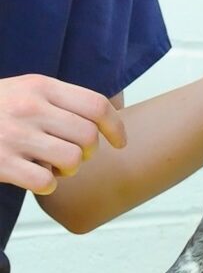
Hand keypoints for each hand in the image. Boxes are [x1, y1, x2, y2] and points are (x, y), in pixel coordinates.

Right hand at [0, 75, 126, 194]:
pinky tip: (34, 178)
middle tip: (73, 155)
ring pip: (72, 161)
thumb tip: (114, 113)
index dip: (116, 127)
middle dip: (88, 152)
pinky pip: (46, 183)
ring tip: (50, 165)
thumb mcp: (26, 90)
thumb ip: (62, 100)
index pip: (96, 105)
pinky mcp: (0, 162)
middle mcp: (28, 108)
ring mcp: (13, 135)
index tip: (119, 142)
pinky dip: (46, 186)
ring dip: (67, 170)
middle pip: (88, 137)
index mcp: (40, 86)